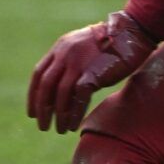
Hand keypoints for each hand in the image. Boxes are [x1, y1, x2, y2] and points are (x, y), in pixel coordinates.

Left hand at [27, 11, 156, 133]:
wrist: (132, 34)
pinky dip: (74, 113)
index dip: (33, 94)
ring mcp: (78, 63)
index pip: (38, 74)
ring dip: (58, 115)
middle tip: (41, 125)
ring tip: (59, 130)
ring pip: (60, 94)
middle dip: (41, 108)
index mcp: (60, 48)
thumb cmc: (110, 44)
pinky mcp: (93, 73)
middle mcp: (64, 54)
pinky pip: (78, 98)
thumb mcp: (82, 49)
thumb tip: (60, 91)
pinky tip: (73, 125)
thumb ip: (69, 64)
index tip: (31, 112)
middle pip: (45, 85)